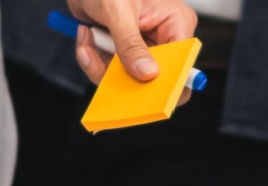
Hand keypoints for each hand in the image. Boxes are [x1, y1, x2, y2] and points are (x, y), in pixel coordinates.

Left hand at [70, 0, 195, 101]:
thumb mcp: (118, 11)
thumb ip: (131, 44)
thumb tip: (147, 73)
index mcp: (176, 23)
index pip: (182, 63)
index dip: (168, 83)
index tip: (147, 92)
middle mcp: (162, 37)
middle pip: (152, 78)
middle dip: (122, 76)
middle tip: (102, 65)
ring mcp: (141, 46)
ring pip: (127, 78)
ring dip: (100, 65)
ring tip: (86, 42)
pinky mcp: (122, 51)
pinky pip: (110, 71)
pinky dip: (93, 59)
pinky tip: (85, 38)